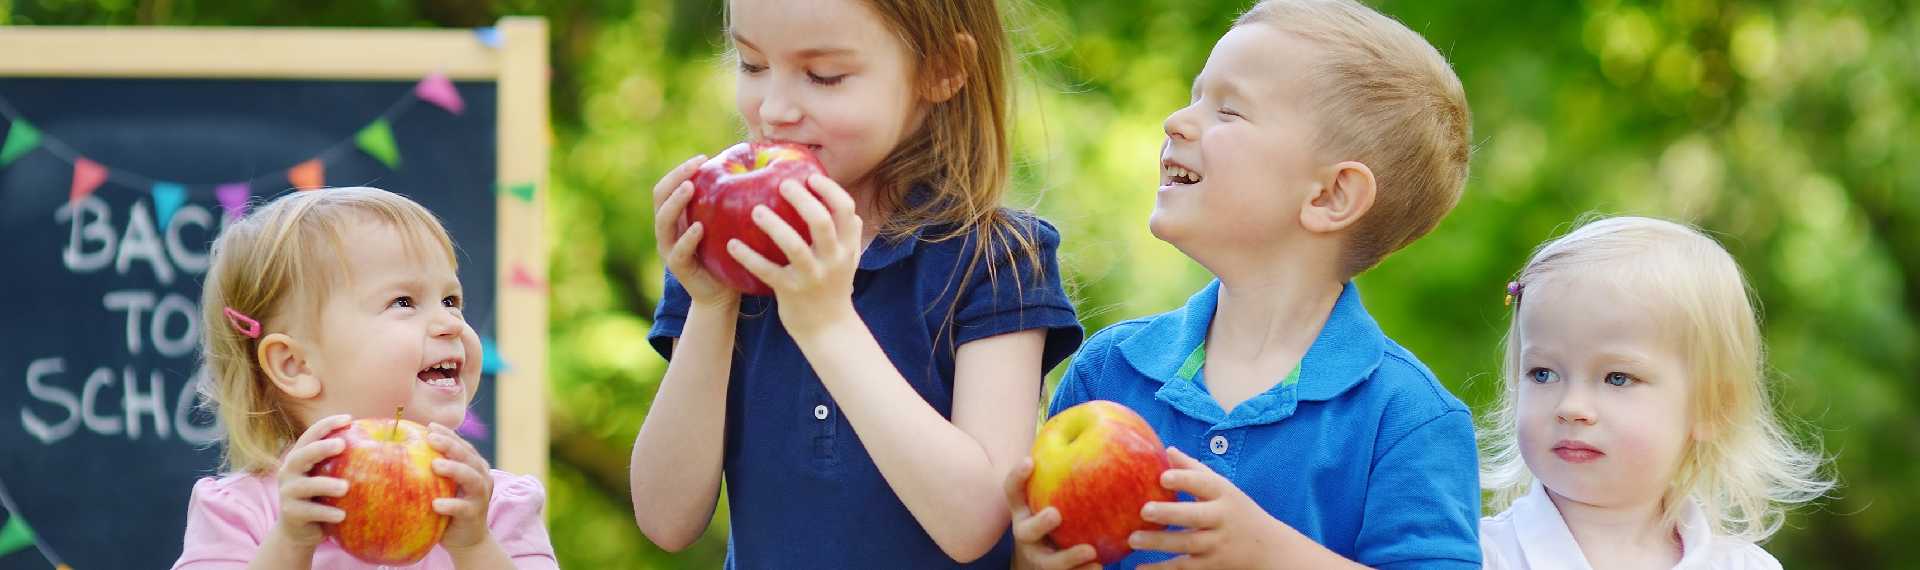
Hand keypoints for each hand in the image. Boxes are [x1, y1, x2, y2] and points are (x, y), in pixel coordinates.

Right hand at [268, 414, 353, 549]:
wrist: (299, 531)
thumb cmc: (322, 497)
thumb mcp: (328, 476)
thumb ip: (342, 461)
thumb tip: (381, 441)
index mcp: (299, 457)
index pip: (310, 435)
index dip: (327, 425)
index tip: (349, 418)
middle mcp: (289, 472)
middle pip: (301, 455)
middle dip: (320, 448)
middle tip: (342, 445)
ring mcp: (288, 493)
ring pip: (304, 486)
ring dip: (325, 484)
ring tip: (345, 487)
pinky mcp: (291, 514)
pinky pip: (309, 512)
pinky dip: (326, 513)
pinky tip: (342, 515)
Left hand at [427, 422, 496, 552]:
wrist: (467, 539)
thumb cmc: (448, 507)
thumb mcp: (443, 484)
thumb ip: (435, 468)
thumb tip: (404, 447)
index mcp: (474, 467)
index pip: (463, 445)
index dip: (448, 434)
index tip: (429, 426)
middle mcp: (482, 477)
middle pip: (468, 456)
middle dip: (450, 445)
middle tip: (430, 439)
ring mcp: (480, 497)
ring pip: (472, 478)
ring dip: (454, 470)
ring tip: (435, 466)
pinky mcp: (474, 515)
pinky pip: (463, 508)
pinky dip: (451, 505)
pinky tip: (435, 504)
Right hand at [653, 154, 739, 307]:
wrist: (723, 294)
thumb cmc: (729, 253)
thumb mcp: (726, 223)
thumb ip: (728, 202)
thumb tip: (753, 169)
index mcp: (677, 215)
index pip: (668, 185)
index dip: (680, 170)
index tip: (703, 158)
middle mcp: (668, 229)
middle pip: (660, 196)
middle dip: (676, 178)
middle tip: (695, 166)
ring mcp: (669, 248)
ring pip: (663, 221)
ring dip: (676, 202)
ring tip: (691, 188)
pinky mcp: (678, 268)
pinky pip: (678, 250)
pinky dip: (687, 237)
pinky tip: (699, 227)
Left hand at [726, 174, 862, 336]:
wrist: (828, 329)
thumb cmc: (833, 287)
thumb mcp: (848, 260)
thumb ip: (848, 234)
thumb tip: (845, 205)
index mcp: (848, 247)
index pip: (846, 210)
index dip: (829, 189)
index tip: (810, 176)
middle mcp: (834, 259)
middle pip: (821, 222)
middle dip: (802, 199)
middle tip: (782, 184)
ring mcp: (813, 276)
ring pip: (794, 246)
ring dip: (774, 225)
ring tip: (755, 210)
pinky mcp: (791, 291)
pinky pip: (767, 271)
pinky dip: (749, 257)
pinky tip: (732, 244)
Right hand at [1005, 458, 1099, 569]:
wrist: (1044, 560)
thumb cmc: (1058, 515)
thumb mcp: (1054, 493)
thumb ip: (1067, 471)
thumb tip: (1101, 432)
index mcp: (1024, 510)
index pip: (1012, 491)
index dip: (1017, 477)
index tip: (1029, 460)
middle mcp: (1026, 534)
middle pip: (1024, 531)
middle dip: (1039, 523)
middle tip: (1055, 514)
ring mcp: (1038, 557)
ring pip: (1047, 562)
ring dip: (1067, 558)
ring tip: (1089, 552)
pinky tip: (1101, 568)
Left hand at [1130, 448, 1291, 569]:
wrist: (1268, 548)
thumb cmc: (1237, 510)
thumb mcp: (1223, 488)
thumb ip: (1195, 470)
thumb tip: (1167, 450)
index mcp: (1224, 494)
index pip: (1205, 483)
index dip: (1185, 479)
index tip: (1163, 476)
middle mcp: (1222, 518)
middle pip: (1195, 516)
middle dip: (1170, 513)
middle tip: (1144, 510)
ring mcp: (1218, 544)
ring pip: (1188, 544)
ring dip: (1159, 543)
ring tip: (1133, 540)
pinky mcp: (1212, 565)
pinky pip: (1185, 568)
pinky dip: (1162, 569)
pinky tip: (1139, 568)